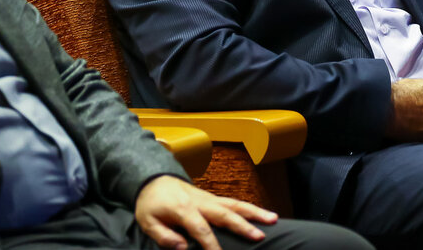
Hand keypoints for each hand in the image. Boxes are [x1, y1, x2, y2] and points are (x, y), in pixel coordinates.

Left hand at [134, 175, 276, 249]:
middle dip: (243, 225)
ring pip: (235, 205)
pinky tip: (263, 215)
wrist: (154, 179)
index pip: (200, 229)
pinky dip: (249, 209)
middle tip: (260, 236)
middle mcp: (201, 202)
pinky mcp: (213, 198)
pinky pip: (233, 203)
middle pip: (225, 213)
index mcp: (183, 209)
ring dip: (254, 212)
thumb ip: (164, 236)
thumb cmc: (151, 204)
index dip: (210, 244)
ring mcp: (209, 198)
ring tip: (274, 219)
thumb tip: (184, 248)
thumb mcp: (148, 221)